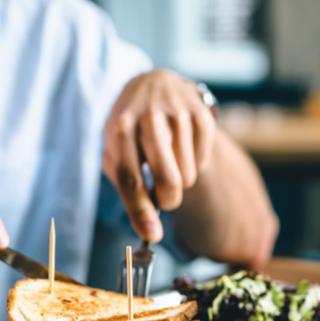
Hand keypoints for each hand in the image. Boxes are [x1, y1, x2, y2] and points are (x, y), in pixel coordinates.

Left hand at [102, 70, 216, 241]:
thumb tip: (150, 232)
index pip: (131, 179)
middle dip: (168, 201)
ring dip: (180, 180)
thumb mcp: (116, 152)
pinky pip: (203, 162)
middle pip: (167, 180)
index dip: (141, 211)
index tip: (152, 236)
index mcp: (119, 129)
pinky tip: (182, 147)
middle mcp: (148, 118)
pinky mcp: (201, 114)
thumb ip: (128, 191)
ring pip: (187, 176)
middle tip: (165, 198)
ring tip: (168, 160)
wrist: (153, 84)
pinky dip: (194, 165)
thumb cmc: (130, 129)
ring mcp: (178, 114)